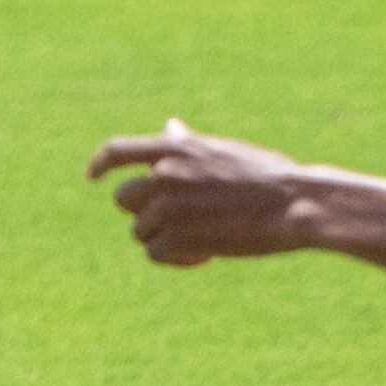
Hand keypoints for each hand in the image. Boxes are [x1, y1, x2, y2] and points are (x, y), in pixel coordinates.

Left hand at [87, 119, 315, 265]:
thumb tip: (170, 127)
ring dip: (166, 239)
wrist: (292, 203)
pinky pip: (157, 254)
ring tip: (203, 239)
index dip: (100, 164)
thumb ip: (187, 145)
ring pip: (140, 232)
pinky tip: (206, 255)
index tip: (92, 176)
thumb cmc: (264, 176)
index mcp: (172, 148)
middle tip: (176, 222)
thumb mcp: (220, 150)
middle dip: (143, 213)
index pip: (117, 151)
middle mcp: (162, 174)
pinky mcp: (179, 239)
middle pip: (123, 199)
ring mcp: (168, 207)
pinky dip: (178, 259)